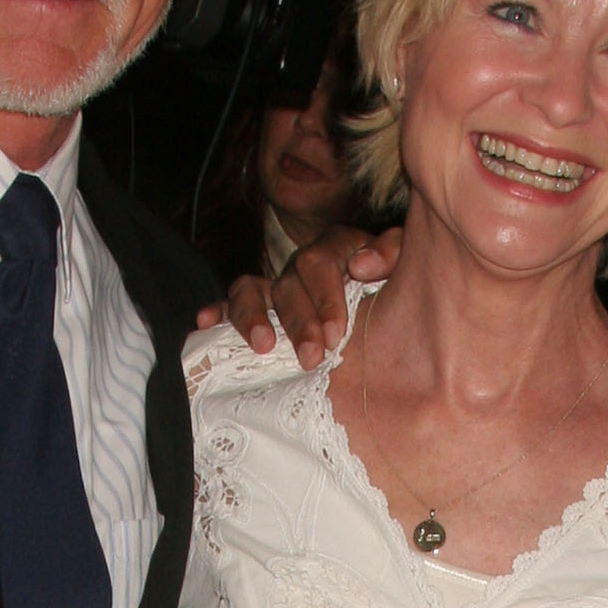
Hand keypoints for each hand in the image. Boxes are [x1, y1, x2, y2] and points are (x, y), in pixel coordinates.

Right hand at [192, 224, 401, 366]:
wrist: (389, 325)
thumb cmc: (393, 296)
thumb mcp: (403, 270)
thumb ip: (393, 254)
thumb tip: (363, 264)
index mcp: (337, 251)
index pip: (323, 260)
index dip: (327, 296)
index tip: (336, 332)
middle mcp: (302, 267)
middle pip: (290, 282)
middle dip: (300, 321)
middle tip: (313, 356)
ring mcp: (275, 286)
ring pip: (252, 289)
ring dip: (254, 317)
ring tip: (263, 346)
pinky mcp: (255, 308)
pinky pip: (229, 304)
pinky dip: (216, 311)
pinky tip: (205, 322)